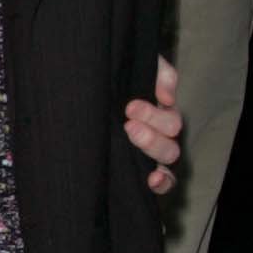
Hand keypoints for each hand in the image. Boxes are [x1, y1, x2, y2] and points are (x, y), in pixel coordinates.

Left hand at [124, 56, 180, 195]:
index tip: (130, 107)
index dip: (154, 114)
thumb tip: (168, 97)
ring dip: (152, 149)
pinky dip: (162, 183)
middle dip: (151, 133)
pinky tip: (151, 180)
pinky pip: (164, 183)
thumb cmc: (114, 83)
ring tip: (131, 136)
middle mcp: (160, 137)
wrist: (82, 97)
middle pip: (170, 141)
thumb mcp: (134, 69)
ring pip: (168, 159)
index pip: (170, 120)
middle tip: (128, 124)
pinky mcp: (141, 172)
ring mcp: (152, 156)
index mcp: (160, 115)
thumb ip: (158, 72)